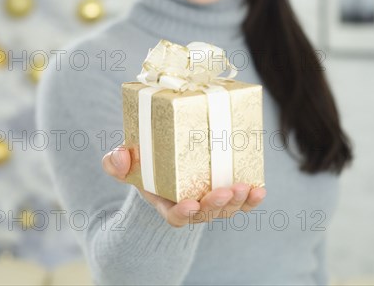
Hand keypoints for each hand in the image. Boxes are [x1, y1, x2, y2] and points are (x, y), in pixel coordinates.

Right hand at [102, 143, 266, 227]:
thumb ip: (114, 162)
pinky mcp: (224, 190)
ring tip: (245, 187)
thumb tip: (121, 157)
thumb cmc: (141, 165)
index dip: (183, 213)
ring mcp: (208, 200)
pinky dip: (251, 199)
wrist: (159, 164)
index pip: (175, 216)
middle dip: (217, 204)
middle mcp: (189, 206)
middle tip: (225, 190)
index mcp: (165, 202)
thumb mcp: (121, 163)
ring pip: (225, 208)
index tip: (190, 204)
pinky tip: (259, 190)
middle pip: (206, 213)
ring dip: (237, 201)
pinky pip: (240, 201)